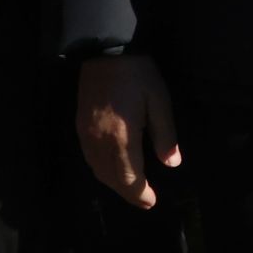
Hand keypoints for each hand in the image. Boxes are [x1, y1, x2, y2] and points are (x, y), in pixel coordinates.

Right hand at [77, 54, 180, 208]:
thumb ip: (166, 134)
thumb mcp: (159, 100)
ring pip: (98, 171)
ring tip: (131, 188)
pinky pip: (89, 159)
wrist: (105, 50)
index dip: (140, 194)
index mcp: (122, 138)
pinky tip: (112, 168)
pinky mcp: (80, 127)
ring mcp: (87, 136)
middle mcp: (100, 142)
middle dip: (128, 193)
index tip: (152, 202)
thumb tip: (172, 163)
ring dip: (114, 184)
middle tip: (144, 200)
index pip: (129, 178)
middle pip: (112, 179)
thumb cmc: (137, 74)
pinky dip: (102, 171)